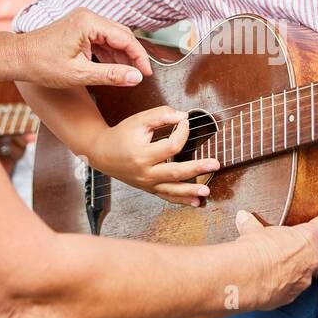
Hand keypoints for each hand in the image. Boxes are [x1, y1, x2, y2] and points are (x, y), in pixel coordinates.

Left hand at [15, 8, 152, 88]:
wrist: (16, 58)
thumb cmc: (42, 65)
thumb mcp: (79, 74)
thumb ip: (111, 75)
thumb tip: (136, 78)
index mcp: (89, 23)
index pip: (126, 38)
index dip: (140, 57)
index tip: (147, 74)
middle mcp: (88, 16)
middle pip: (122, 35)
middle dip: (133, 55)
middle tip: (142, 75)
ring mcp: (83, 21)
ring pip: (113, 37)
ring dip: (122, 55)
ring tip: (130, 75)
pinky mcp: (79, 28)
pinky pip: (102, 39)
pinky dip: (110, 53)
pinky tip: (114, 68)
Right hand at [90, 105, 219, 205]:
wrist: (102, 153)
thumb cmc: (121, 135)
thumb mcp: (138, 121)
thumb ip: (160, 115)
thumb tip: (183, 116)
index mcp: (142, 154)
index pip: (171, 146)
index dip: (182, 132)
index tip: (185, 123)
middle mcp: (145, 172)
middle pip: (175, 172)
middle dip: (197, 168)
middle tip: (215, 164)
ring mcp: (147, 183)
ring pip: (172, 190)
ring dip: (191, 191)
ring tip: (207, 191)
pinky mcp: (149, 188)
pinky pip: (166, 196)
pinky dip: (181, 200)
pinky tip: (195, 202)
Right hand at [235, 205, 317, 310]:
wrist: (245, 277)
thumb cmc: (254, 249)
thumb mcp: (253, 233)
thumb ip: (252, 226)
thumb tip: (242, 216)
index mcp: (305, 238)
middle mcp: (309, 261)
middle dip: (316, 261)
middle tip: (306, 258)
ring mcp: (301, 282)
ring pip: (306, 279)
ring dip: (297, 275)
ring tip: (278, 272)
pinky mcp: (289, 297)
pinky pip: (290, 292)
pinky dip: (282, 288)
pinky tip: (268, 284)